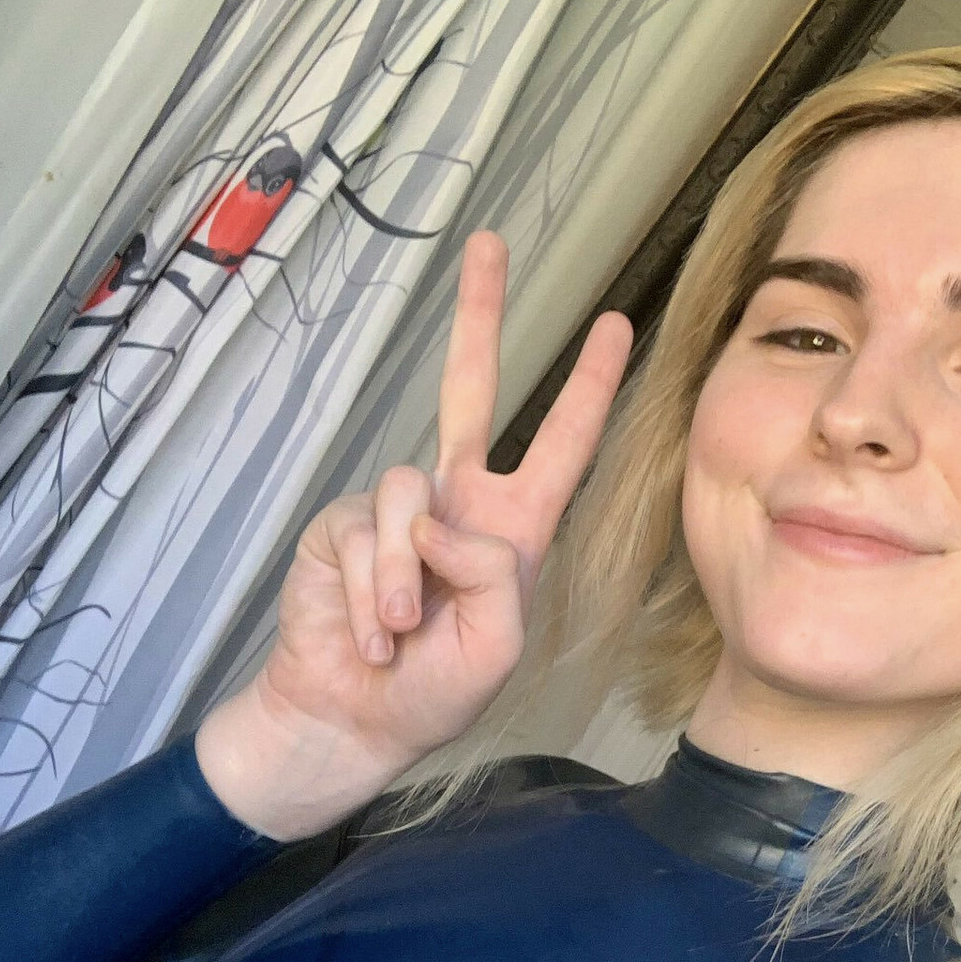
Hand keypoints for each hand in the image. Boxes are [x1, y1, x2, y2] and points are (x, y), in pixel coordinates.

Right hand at [196, 231, 632, 838]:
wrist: (353, 717)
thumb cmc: (436, 690)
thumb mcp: (498, 641)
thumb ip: (494, 572)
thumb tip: (435, 517)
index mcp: (513, 526)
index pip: (561, 444)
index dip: (589, 387)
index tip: (616, 326)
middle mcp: (456, 500)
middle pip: (470, 389)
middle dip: (479, 316)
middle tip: (488, 244)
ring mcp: (397, 508)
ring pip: (409, 494)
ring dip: (405, 582)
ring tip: (401, 635)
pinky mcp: (344, 523)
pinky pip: (367, 534)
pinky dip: (371, 594)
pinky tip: (371, 634)